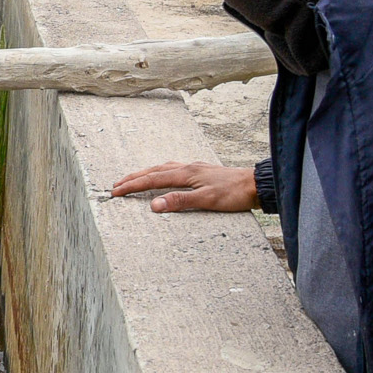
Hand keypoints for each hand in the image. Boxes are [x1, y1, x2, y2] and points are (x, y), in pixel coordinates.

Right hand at [111, 160, 257, 212]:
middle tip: (116, 185)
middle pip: (154, 170)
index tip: (116, 191)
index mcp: (186, 173)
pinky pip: (173, 169)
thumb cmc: (234, 193)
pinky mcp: (202, 172)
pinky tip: (163, 176)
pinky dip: (160, 172)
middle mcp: (188, 167)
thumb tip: (154, 204)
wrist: (256, 185)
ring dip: (146, 173)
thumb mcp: (207, 200)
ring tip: (133, 179)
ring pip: (163, 168)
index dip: (132, 186)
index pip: (152, 179)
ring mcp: (195, 168)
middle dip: (133, 177)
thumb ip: (180, 201)